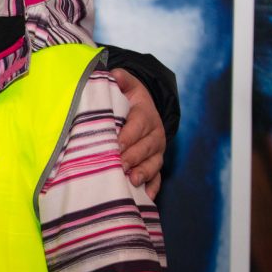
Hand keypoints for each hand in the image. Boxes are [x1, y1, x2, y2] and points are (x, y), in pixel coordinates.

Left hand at [112, 68, 165, 198]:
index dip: (128, 135)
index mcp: (146, 115)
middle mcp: (155, 134)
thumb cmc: (128, 98)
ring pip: (153, 164)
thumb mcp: (126, 84)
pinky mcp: (155, 164)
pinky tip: (144, 197)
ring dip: (144, 173)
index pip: (138, 125)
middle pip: (146, 147)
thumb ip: (120, 79)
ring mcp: (157, 151)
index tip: (116, 144)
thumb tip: (114, 73)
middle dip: (133, 156)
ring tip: (132, 180)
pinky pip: (158, 178)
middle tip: (120, 164)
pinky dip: (152, 188)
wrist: (144, 108)